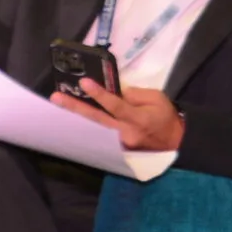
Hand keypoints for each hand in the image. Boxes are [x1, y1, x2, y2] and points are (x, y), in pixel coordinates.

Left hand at [54, 82, 186, 151]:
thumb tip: (118, 93)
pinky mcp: (116, 148)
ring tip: (59, 104)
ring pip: (94, 128)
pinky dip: (86, 126)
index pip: (116, 105)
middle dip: (75, 107)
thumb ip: (137, 94)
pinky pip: (99, 134)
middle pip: (96, 119)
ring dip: (76, 116)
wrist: (175, 142)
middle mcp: (125, 132)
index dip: (99, 95)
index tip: (84, 83)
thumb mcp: (158, 99)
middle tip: (56, 98)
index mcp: (138, 118)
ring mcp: (119, 143)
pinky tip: (73, 117)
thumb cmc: (166, 117)